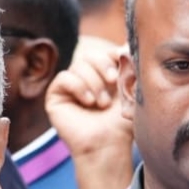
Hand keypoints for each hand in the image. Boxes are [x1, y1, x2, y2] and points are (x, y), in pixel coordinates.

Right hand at [46, 36, 135, 188]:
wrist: (108, 146)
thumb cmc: (122, 123)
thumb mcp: (132, 89)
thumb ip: (130, 65)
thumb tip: (126, 42)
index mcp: (103, 75)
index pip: (103, 51)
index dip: (112, 54)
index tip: (124, 63)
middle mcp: (85, 79)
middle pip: (89, 53)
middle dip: (103, 64)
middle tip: (115, 81)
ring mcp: (69, 87)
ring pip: (78, 65)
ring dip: (94, 82)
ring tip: (102, 103)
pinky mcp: (56, 97)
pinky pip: (64, 78)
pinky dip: (78, 87)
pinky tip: (88, 102)